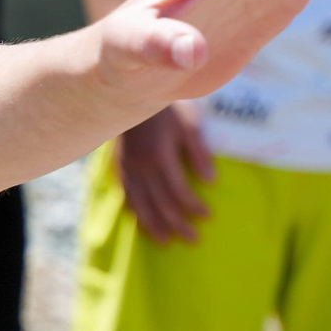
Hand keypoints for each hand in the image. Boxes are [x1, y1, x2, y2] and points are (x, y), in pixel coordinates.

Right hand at [114, 101, 215, 243]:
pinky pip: (125, 192)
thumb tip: (211, 181)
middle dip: (177, 223)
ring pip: (139, 202)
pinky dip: (134, 208)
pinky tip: (141, 219)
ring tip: (165, 241)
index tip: (208, 216)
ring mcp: (127, 166)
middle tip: (193, 239)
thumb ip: (199, 151)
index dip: (193, 206)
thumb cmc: (167, 106)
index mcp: (160, 156)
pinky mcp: (119, 163)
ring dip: (153, 223)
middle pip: (159, 202)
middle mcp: (141, 165)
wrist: (130, 89)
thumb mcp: (189, 122)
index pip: (178, 191)